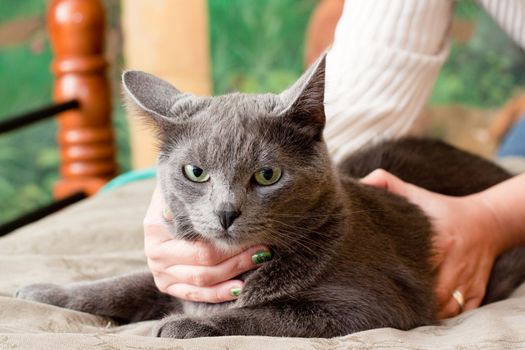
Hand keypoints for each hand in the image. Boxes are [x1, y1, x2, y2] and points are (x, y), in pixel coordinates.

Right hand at [143, 183, 270, 302]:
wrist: (162, 213)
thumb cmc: (179, 196)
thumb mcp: (179, 186)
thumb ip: (191, 184)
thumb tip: (215, 182)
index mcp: (156, 227)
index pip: (199, 238)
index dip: (228, 238)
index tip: (252, 230)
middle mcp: (155, 252)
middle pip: (204, 260)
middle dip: (237, 255)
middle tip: (263, 247)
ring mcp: (160, 272)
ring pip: (203, 279)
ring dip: (235, 272)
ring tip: (259, 260)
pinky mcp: (166, 285)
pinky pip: (195, 295)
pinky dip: (219, 293)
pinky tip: (240, 288)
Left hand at [361, 169, 503, 317]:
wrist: (487, 222)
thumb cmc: (442, 209)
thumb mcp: (416, 193)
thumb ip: (388, 184)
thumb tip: (364, 183)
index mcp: (439, 242)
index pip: (415, 267)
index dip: (394, 277)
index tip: (375, 279)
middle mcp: (455, 264)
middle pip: (429, 295)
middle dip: (407, 301)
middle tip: (384, 300)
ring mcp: (467, 282)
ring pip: (443, 309)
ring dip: (423, 312)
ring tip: (401, 309)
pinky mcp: (476, 294)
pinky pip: (457, 315)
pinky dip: (441, 317)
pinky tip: (424, 313)